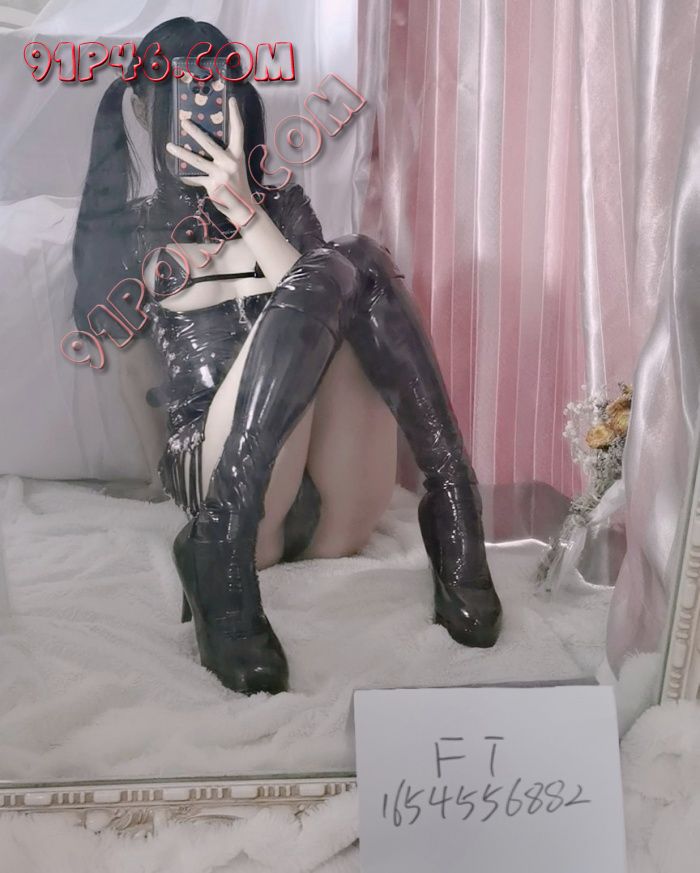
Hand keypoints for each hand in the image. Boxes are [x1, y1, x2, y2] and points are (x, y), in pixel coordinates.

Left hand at [166, 97, 256, 229]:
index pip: (238, 131)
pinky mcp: (212, 185)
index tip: (230, 100)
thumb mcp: (235, 168)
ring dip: (181, 153)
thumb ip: (223, 157)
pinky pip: (195, 178)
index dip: (235, 115)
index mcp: (237, 155)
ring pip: (197, 161)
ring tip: (169, 146)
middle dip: (195, 132)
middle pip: (209, 143)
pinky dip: (186, 176)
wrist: (243, 209)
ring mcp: (220, 175)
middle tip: (184, 122)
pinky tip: (178, 172)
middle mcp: (229, 163)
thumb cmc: (237, 186)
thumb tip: (202, 146)